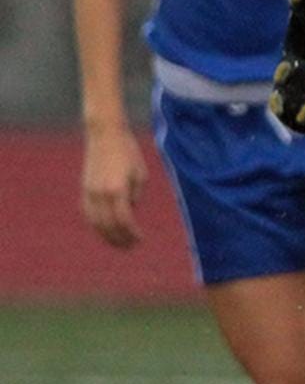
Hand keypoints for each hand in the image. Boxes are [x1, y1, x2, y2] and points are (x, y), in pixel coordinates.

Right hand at [81, 124, 146, 247]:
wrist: (105, 136)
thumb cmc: (128, 152)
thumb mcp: (140, 174)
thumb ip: (135, 196)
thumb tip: (129, 212)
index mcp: (117, 189)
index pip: (124, 220)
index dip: (131, 233)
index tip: (140, 239)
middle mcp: (101, 194)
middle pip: (108, 225)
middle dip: (119, 239)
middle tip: (130, 247)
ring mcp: (90, 192)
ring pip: (95, 222)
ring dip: (106, 235)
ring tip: (118, 243)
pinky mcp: (84, 190)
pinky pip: (89, 214)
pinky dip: (97, 225)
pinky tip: (105, 230)